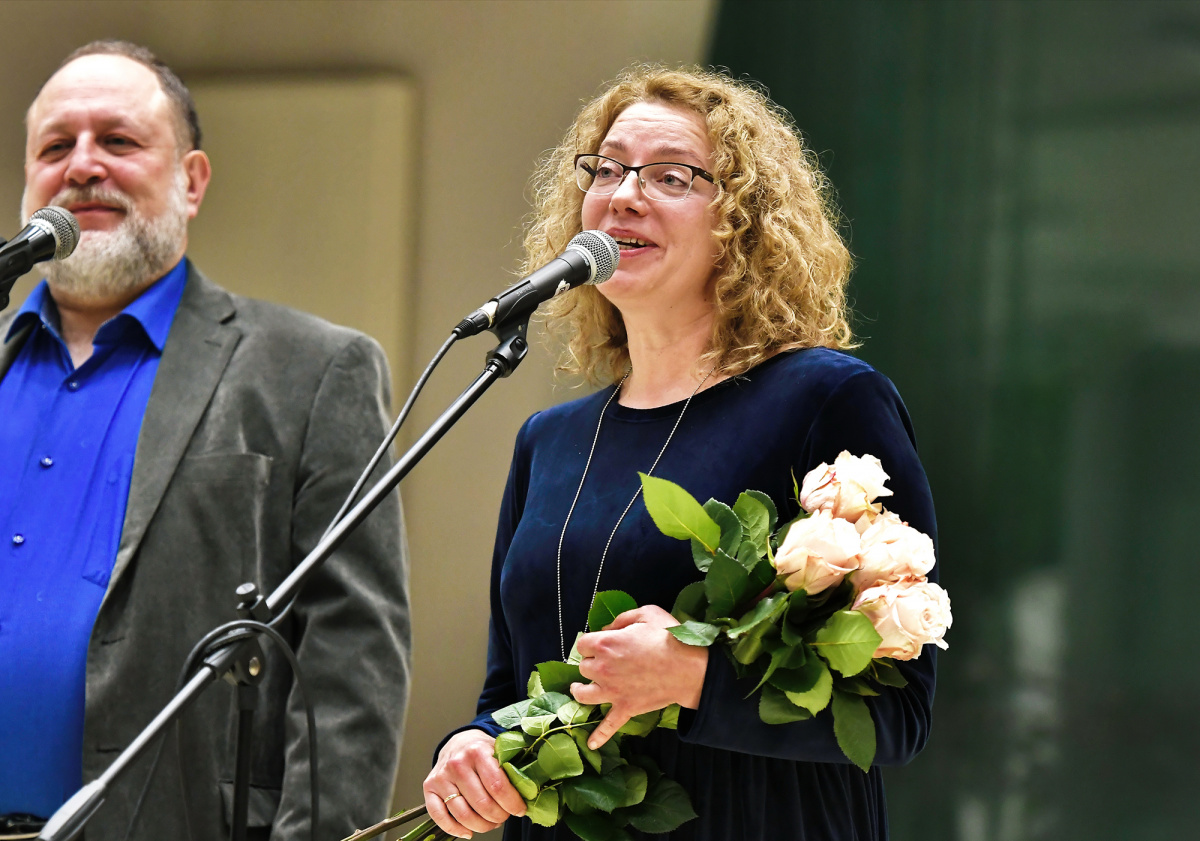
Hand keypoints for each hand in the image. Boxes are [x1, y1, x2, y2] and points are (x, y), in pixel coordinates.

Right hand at [424, 728, 526, 838]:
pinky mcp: (429, 787)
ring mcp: (441, 776)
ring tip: (491, 823)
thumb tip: (530, 793)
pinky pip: (439, 816)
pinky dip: (455, 829)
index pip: (498, 787)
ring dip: (481, 826)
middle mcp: (457, 764)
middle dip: (498, 817)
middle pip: (482, 804)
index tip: (520, 810)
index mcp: (478, 751)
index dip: (512, 804)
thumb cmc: (483, 751)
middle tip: (505, 816)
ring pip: (463, 814)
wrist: (459, 742)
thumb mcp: (499, 751)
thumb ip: (513, 769)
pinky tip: (469, 831)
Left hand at [570, 604, 708, 749]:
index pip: (583, 644)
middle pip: (583, 667)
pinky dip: (600, 736)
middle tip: (602, 661)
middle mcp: (603, 669)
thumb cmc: (670, 637)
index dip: (590, 642)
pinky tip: (592, 743)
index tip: (599, 643)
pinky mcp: (626, 708)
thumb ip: (622, 619)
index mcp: (605, 644)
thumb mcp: (647, 613)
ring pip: (584, 694)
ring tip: (578, 688)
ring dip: (579, 690)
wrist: (690, 668)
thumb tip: (606, 629)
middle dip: (591, 662)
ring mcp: (613, 691)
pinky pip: (609, 725)